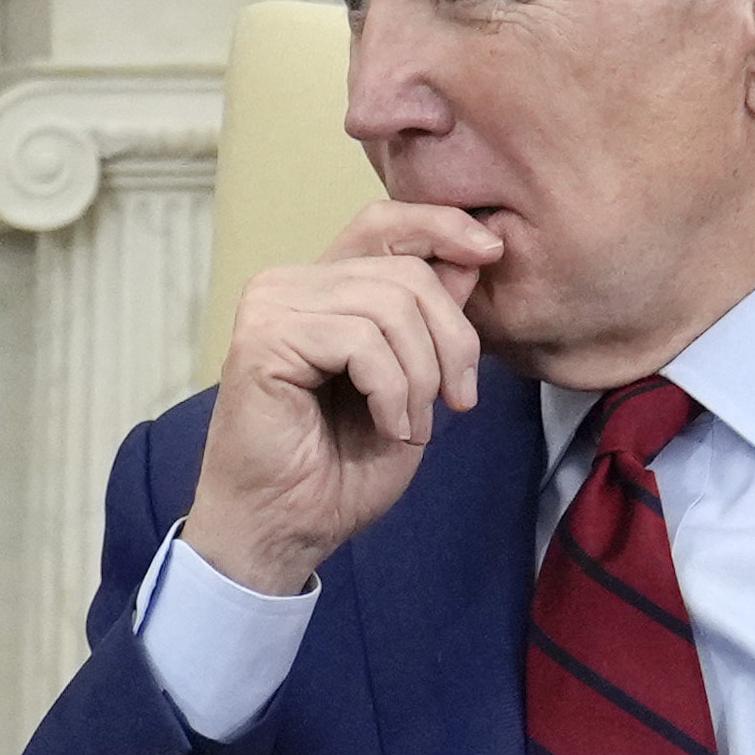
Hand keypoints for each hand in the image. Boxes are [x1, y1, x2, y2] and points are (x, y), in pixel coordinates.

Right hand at [182, 204, 499, 595]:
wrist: (285, 531)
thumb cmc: (338, 469)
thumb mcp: (412, 382)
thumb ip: (430, 318)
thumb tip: (473, 254)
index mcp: (319, 288)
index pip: (384, 223)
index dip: (442, 226)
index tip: (492, 252)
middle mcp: (287, 286)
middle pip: (404, 272)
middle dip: (451, 338)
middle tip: (457, 400)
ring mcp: (270, 308)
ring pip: (389, 305)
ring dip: (421, 376)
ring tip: (413, 425)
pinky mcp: (263, 340)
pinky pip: (360, 340)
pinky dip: (392, 391)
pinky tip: (388, 428)